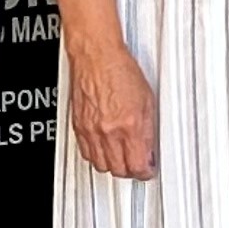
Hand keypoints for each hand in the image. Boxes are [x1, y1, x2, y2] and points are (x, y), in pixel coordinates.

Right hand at [67, 39, 159, 180]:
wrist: (96, 56)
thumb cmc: (120, 70)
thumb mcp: (147, 100)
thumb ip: (148, 130)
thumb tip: (149, 150)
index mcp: (130, 125)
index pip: (138, 166)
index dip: (145, 171)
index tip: (148, 168)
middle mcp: (109, 131)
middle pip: (119, 170)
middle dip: (130, 170)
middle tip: (136, 164)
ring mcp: (91, 130)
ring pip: (101, 166)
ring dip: (112, 165)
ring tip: (121, 157)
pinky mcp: (78, 127)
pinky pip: (87, 153)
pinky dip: (96, 156)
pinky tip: (104, 149)